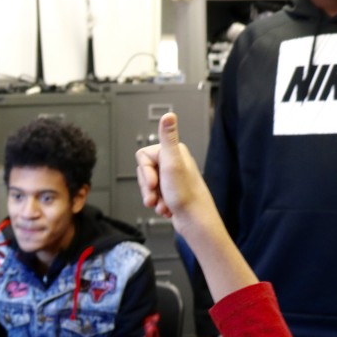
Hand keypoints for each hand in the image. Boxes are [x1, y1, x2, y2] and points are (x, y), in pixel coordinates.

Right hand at [135, 113, 214, 227]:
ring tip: (163, 203)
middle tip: (156, 195)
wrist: (194, 221)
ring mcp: (172, 178)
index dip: (145, 172)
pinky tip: (167, 207)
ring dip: (152, 197)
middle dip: (148, 188)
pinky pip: (154, 195)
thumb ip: (169, 138)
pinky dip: (158, 204)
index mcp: (174, 152)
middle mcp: (174, 163)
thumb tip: (169, 115)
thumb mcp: (173, 163)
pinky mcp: (171, 191)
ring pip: (147, 185)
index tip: (153, 181)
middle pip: (144, 171)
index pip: (143, 156)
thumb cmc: (186, 195)